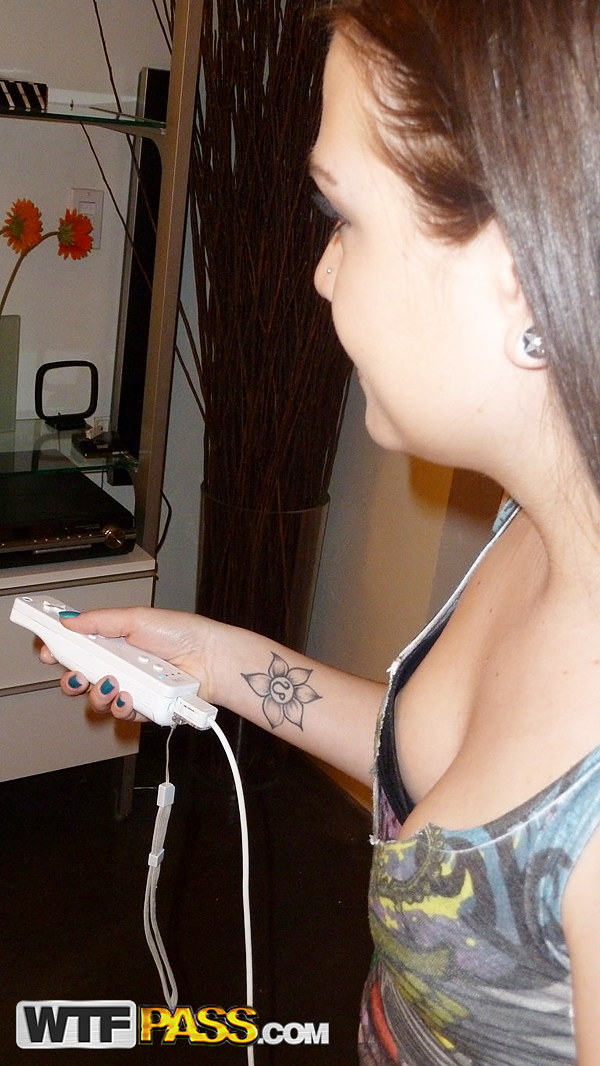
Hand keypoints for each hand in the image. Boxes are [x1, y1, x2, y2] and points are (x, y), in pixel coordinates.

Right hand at [40, 606, 216, 722]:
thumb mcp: (136, 619)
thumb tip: (68, 619)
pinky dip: (121, 706)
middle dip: (71, 679)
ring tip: (112, 683)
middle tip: (76, 674)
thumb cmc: (182, 634)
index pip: (77, 648)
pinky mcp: (142, 708)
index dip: (59, 652)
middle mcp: (118, 666)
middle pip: (80, 678)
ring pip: (97, 699)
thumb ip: (99, 621)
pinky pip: (121, 713)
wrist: (211, 660)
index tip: (48, 651)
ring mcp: (129, 688)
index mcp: (113, 642)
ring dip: (98, 694)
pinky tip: (129, 696)